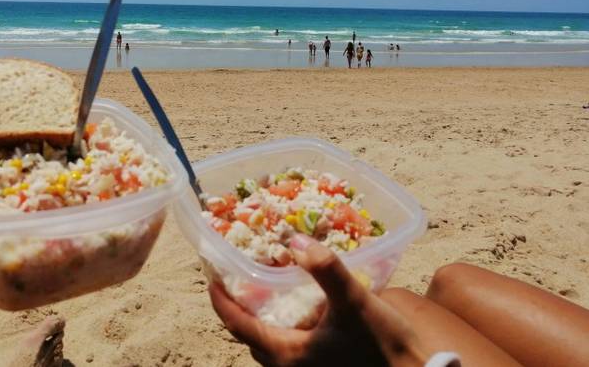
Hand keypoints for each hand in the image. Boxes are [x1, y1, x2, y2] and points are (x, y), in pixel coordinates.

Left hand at [209, 234, 429, 366]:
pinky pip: (290, 347)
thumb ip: (325, 269)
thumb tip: (297, 240)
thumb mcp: (355, 302)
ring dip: (263, 317)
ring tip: (267, 287)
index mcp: (286, 354)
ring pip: (270, 344)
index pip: (237, 324)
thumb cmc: (383, 347)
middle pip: (250, 335)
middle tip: (238, 277)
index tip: (210, 277)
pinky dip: (285, 326)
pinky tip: (302, 307)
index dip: (220, 300)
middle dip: (239, 307)